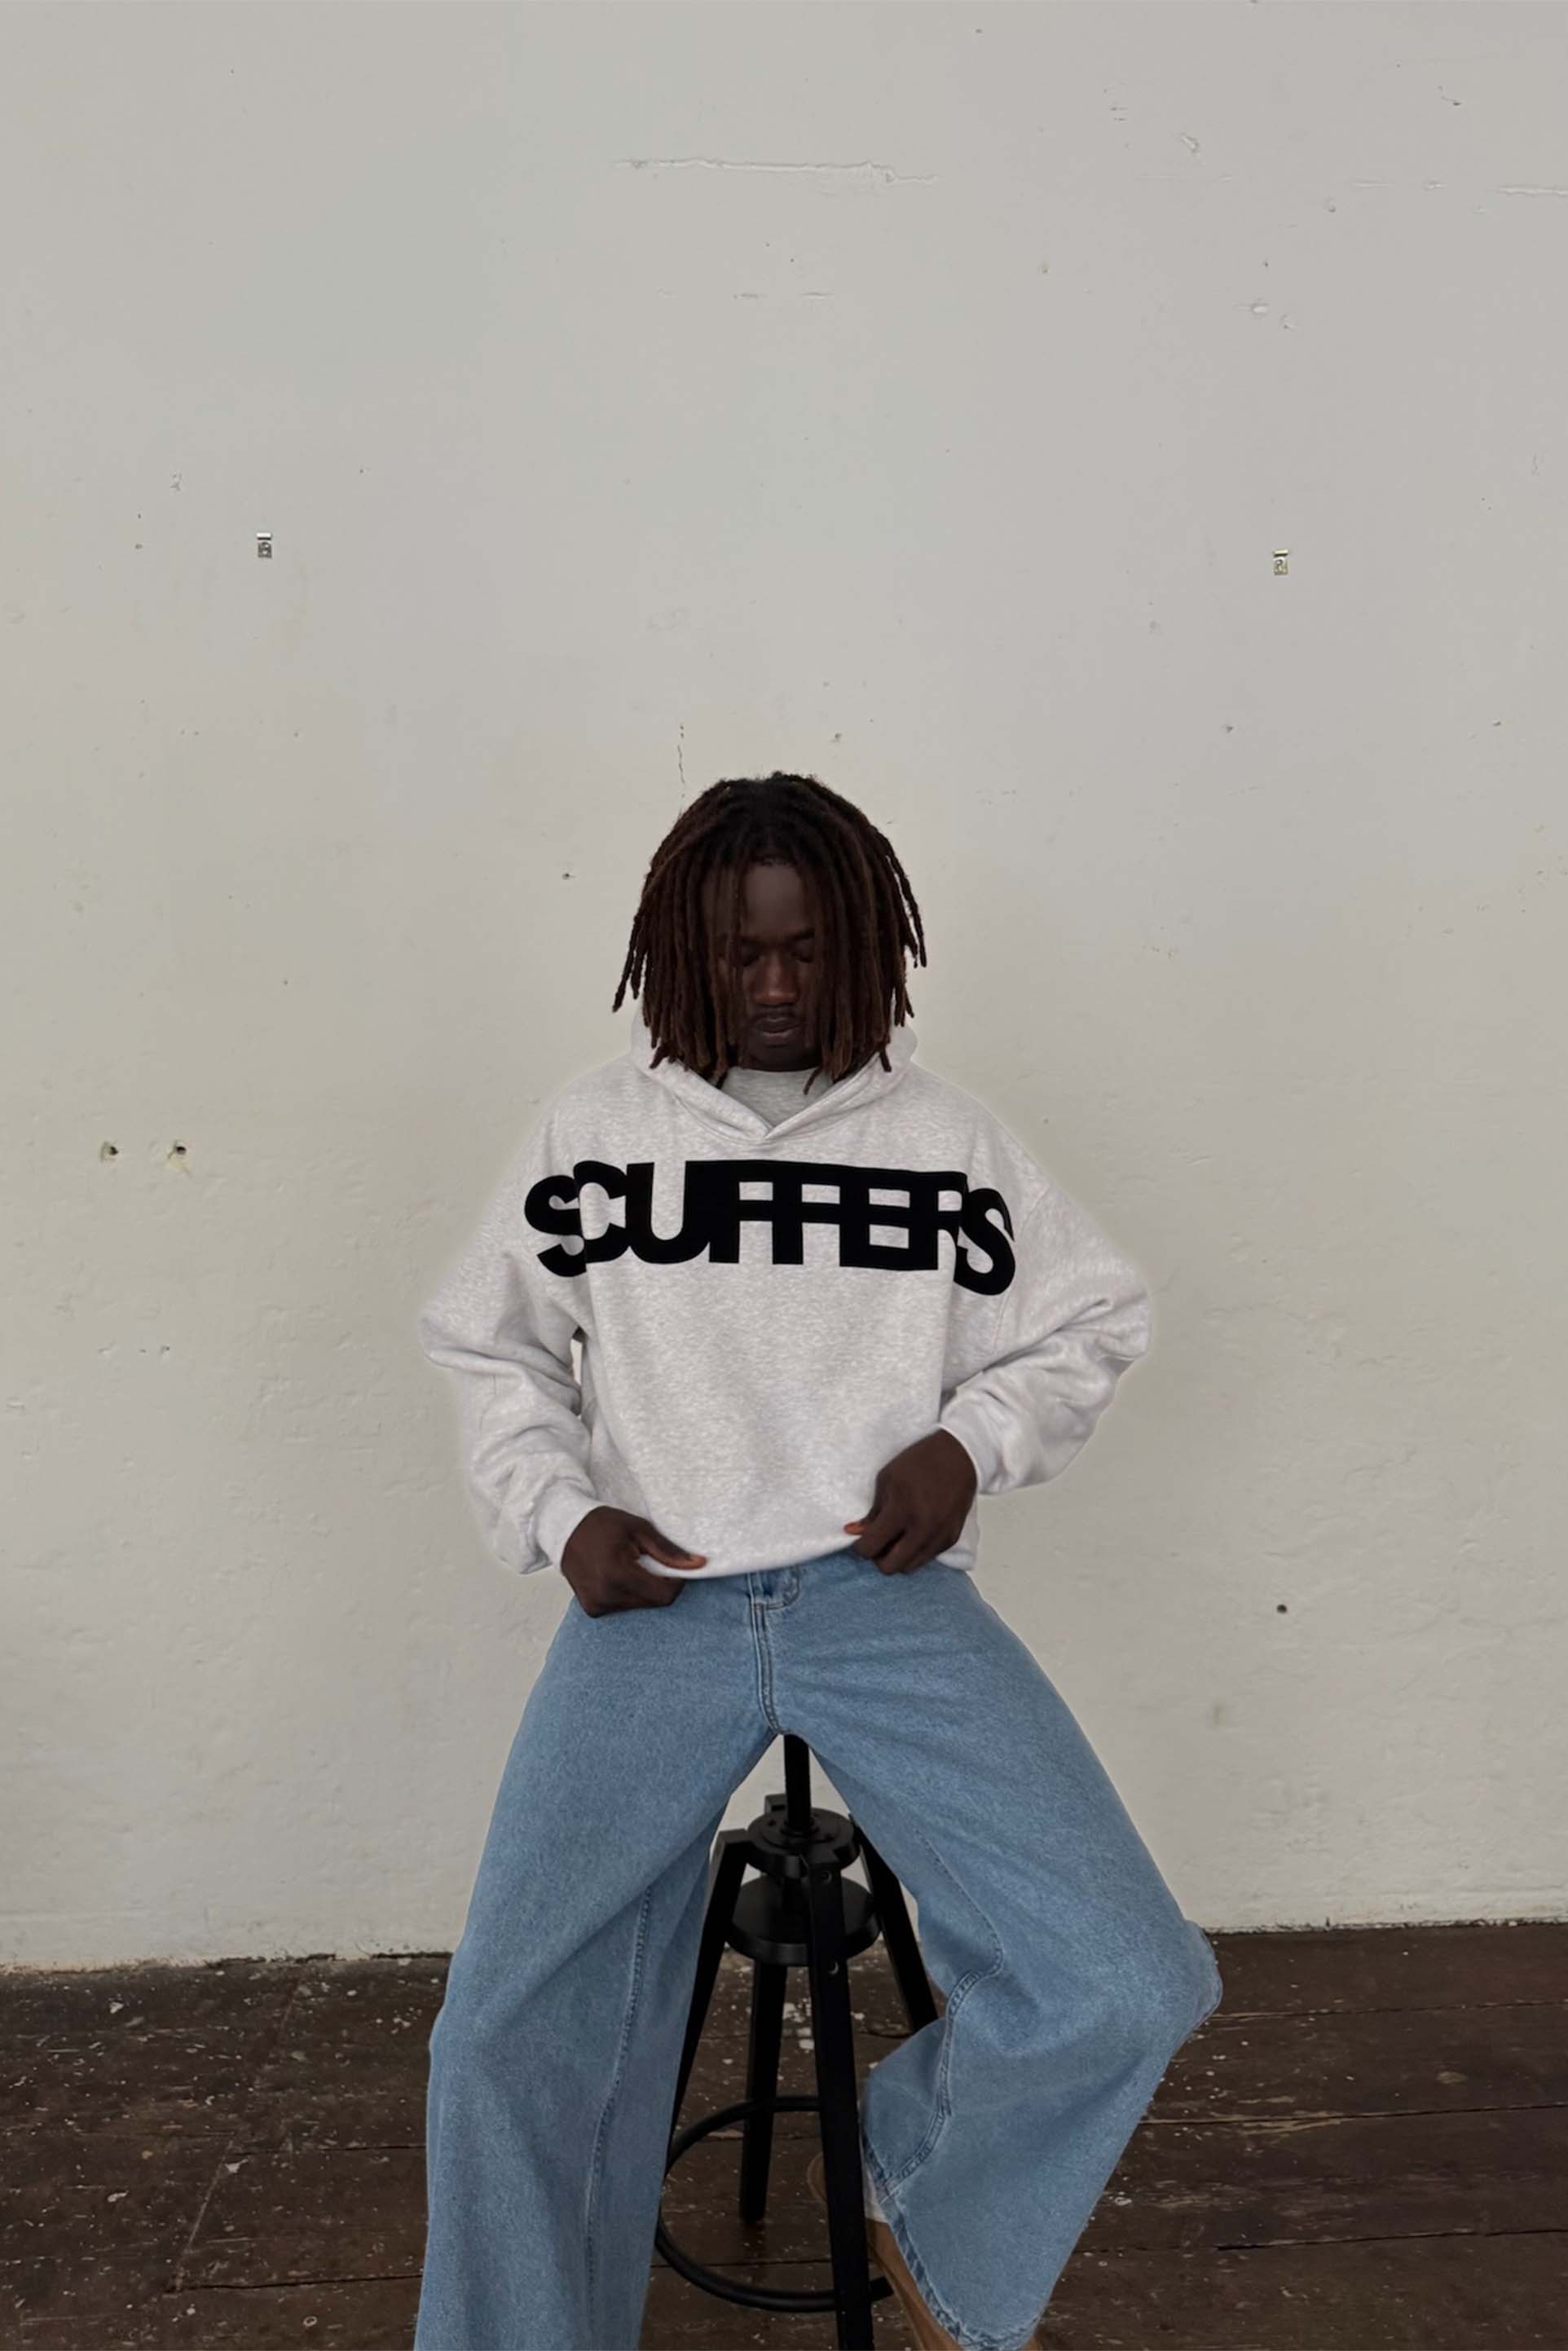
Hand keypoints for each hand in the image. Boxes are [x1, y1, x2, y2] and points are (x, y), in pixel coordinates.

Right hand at [561, 1507, 706, 1615]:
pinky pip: (623, 1607)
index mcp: (617, 1574)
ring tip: (628, 1565)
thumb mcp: (639, 1529)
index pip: (664, 1595)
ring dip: (643, 1589)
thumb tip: (698, 1565)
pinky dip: (627, 1594)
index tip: (672, 1565)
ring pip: (640, 1606)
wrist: (563, 1527)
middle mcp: (605, 1595)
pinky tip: (616, 1575)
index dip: (676, 1582)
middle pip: (653, 1602)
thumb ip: (668, 1551)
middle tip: (646, 1560)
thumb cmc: (601, 1524)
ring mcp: (596, 1605)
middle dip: (659, 1584)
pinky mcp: (592, 1610)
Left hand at [844, 1430, 977, 1574]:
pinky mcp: (951, 1539)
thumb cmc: (920, 1462)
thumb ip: (872, 1511)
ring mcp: (939, 1536)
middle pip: (890, 1567)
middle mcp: (922, 1528)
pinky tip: (912, 1534)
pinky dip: (915, 1552)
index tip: (860, 1540)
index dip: (860, 1547)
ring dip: (897, 1557)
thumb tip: (854, 1532)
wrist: (960, 1456)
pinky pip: (926, 1558)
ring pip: (909, 1567)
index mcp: (902, 1509)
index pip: (872, 1546)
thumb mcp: (887, 1479)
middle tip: (877, 1541)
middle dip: (878, 1557)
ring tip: (895, 1538)